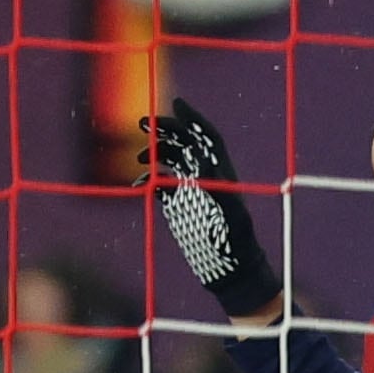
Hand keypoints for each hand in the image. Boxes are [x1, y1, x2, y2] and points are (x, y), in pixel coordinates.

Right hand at [141, 97, 283, 318]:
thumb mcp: (232, 216)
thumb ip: (218, 192)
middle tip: (145, 122)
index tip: (176, 103)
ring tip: (139, 155)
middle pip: (186, 145)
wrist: (232, 269)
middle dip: (167, 130)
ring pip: (173, 160)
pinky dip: (147, 179)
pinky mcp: (179, 206)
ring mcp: (191, 191)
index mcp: (221, 173)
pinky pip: (160, 185)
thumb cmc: (237, 244)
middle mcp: (206, 177)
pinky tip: (137, 182)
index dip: (193, 119)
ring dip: (156, 152)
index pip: (207, 138)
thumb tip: (203, 169)